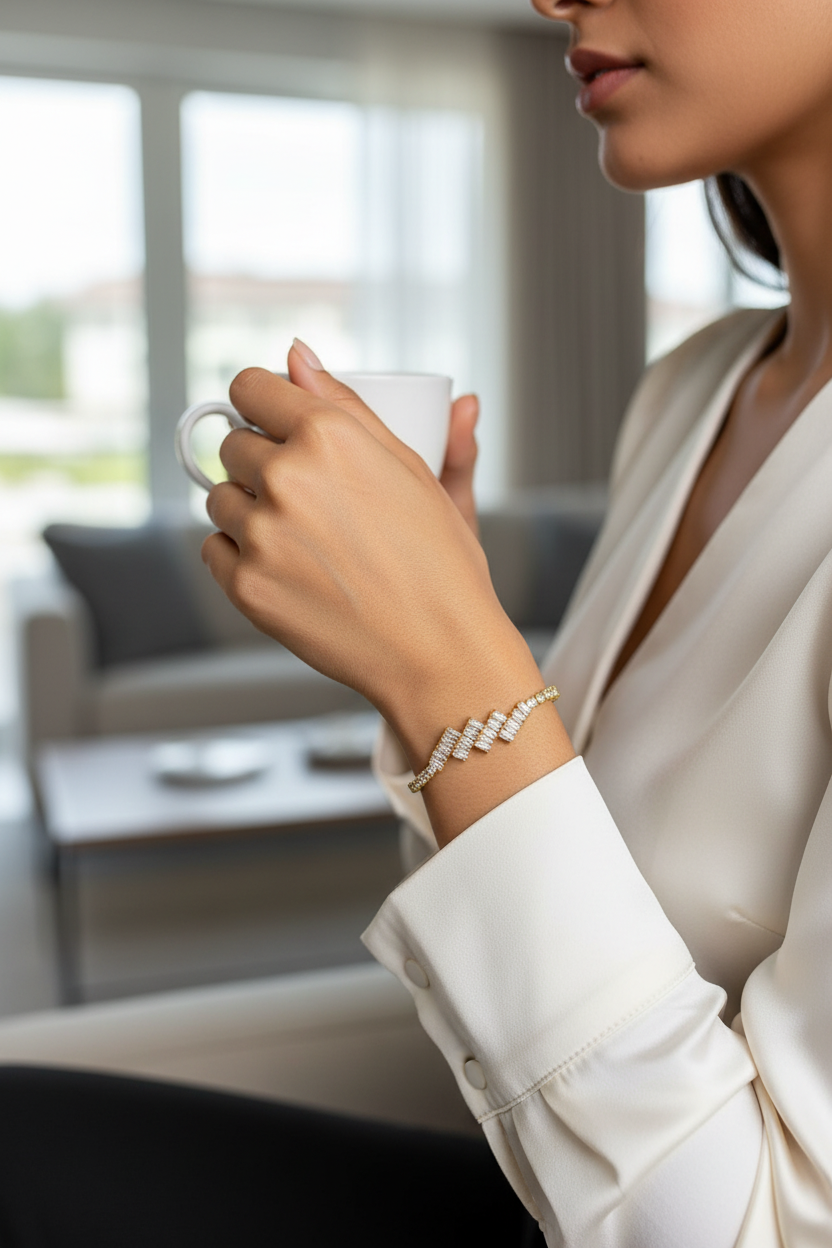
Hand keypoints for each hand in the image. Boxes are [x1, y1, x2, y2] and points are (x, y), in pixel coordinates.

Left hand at [201, 343, 521, 733]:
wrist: (441, 652)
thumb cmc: (441, 562)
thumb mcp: (414, 468)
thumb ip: (351, 404)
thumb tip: (300, 353)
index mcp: (330, 436)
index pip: (249, 387)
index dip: (261, 403)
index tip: (273, 422)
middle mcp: (287, 478)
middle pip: (232, 444)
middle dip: (262, 462)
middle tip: (309, 498)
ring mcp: (261, 534)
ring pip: (220, 498)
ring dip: (249, 510)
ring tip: (303, 539)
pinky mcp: (246, 587)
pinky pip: (214, 549)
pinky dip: (241, 556)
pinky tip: (289, 570)